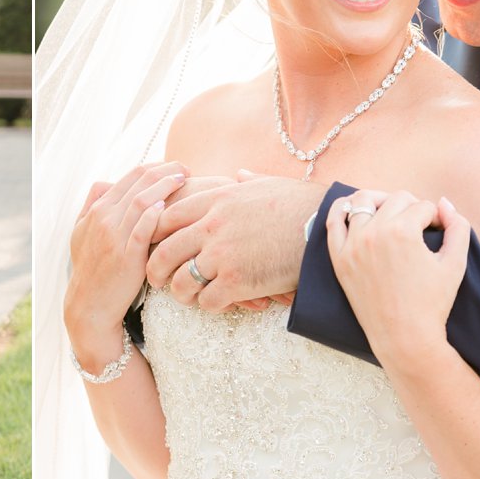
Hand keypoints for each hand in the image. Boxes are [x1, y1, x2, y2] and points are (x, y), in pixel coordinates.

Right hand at [65, 162, 187, 346]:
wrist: (89, 304)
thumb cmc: (90, 268)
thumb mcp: (81, 232)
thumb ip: (92, 205)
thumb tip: (107, 182)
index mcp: (98, 209)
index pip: (131, 176)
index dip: (156, 167)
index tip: (174, 168)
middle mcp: (104, 218)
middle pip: (139, 182)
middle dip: (166, 171)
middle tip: (186, 169)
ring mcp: (114, 237)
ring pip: (142, 200)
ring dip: (166, 186)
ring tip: (185, 180)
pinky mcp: (126, 257)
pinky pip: (142, 229)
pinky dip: (154, 215)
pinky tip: (168, 207)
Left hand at [147, 169, 322, 310]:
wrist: (325, 225)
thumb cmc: (300, 204)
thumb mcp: (267, 184)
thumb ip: (245, 181)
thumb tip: (239, 173)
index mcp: (215, 201)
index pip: (166, 217)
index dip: (153, 233)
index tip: (154, 244)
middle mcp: (212, 226)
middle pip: (163, 252)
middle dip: (155, 269)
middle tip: (158, 279)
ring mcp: (223, 255)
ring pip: (181, 282)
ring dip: (181, 293)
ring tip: (189, 296)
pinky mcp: (238, 281)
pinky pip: (207, 300)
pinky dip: (209, 305)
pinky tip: (218, 302)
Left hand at [325, 191, 470, 358]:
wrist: (404, 336)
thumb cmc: (432, 303)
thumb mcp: (455, 263)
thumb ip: (458, 227)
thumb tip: (445, 203)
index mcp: (403, 231)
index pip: (423, 206)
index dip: (436, 217)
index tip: (439, 231)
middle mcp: (374, 233)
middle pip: (396, 199)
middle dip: (413, 207)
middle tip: (420, 225)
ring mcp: (352, 244)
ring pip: (363, 201)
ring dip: (381, 201)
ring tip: (392, 214)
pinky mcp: (339, 257)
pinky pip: (333, 221)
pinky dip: (342, 208)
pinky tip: (354, 207)